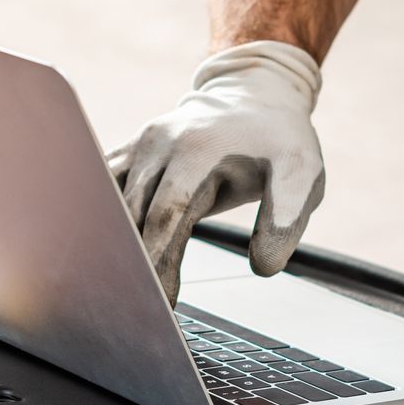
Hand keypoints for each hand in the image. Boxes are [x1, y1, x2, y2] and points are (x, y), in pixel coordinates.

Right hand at [107, 41, 324, 302]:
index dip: (156, 257)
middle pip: (131, 214)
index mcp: (197, 150)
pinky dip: (101, 222)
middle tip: (137, 310)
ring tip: (119, 291)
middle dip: (132, 264)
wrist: (253, 94)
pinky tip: (102, 257)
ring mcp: (139, 147)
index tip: (156, 299)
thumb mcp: (302, 171)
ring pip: (110, 203)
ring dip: (111, 246)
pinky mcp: (130, 152)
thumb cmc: (279, 139)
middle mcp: (159, 145)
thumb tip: (263, 268)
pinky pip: (104, 189)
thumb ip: (286, 217)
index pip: (165, 213)